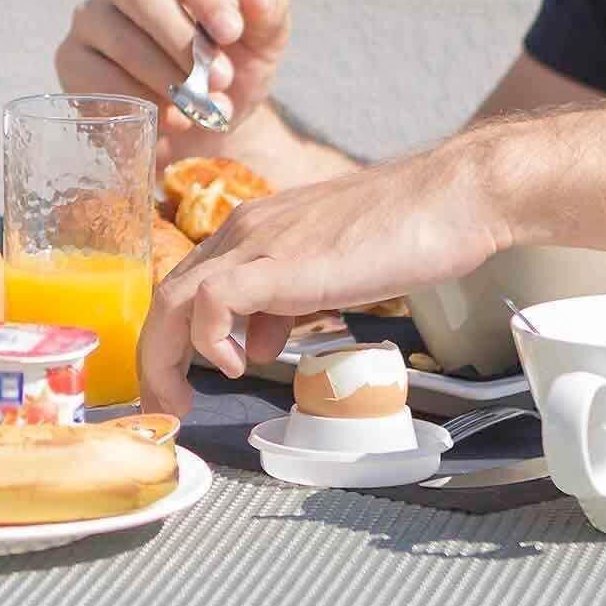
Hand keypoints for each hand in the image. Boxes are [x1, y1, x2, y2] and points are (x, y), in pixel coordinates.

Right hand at [56, 0, 293, 164]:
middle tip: (221, 81)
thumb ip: (268, 17)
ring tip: (201, 109)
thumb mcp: (260, 47)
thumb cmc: (228, 71)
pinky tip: (167, 119)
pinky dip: (135, 100)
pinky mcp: (72, 59)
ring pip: (120, 39)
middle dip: (185, 43)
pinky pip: (95, 77)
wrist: (200, 126)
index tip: (231, 32)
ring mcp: (90, 19)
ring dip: (165, 78)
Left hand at [137, 142, 509, 413]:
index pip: (186, 285)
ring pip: (172, 300)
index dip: (171, 338)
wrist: (450, 199)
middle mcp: (244, 232)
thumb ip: (281, 305)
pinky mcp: (280, 263)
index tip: (177, 384)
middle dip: (155, 359)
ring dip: (164, 360)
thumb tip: (253, 345)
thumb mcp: (326, 275)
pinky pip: (210, 301)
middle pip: (166, 296)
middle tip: (165, 406)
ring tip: (180, 403)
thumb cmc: (404, 232)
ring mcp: (258, 244)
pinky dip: (207, 341)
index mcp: (253, 232)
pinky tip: (239, 366)